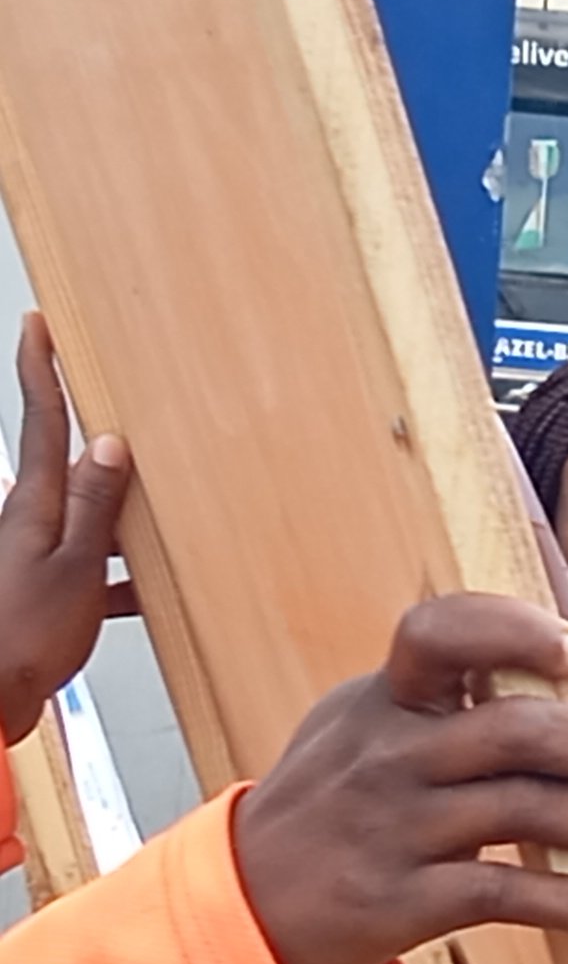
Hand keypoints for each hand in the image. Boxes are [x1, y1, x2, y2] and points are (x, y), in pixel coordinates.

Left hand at [0, 315, 133, 741]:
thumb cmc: (21, 638)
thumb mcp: (73, 568)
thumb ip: (94, 506)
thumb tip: (110, 446)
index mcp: (32, 506)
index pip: (39, 421)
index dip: (39, 370)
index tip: (37, 325)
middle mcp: (26, 523)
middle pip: (62, 463)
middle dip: (85, 434)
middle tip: (104, 400)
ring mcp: (32, 558)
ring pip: (81, 518)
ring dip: (113, 514)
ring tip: (150, 514)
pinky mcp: (41, 594)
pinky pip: (89, 569)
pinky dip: (116, 574)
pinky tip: (143, 593)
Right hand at [231, 595, 567, 963]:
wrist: (248, 903)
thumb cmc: (333, 803)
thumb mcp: (363, 726)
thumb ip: (444, 697)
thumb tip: (564, 678)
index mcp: (384, 700)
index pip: (439, 633)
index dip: (515, 630)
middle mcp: (388, 755)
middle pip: (521, 731)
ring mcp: (394, 828)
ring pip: (531, 811)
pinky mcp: (403, 900)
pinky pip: (512, 896)